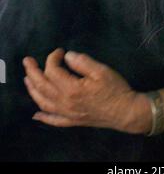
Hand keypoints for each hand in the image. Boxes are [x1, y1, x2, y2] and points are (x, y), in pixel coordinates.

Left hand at [23, 48, 150, 133]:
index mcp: (72, 88)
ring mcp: (67, 114)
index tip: (60, 51)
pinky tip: (36, 114)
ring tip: (27, 80)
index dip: (53, 58)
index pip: (53, 71)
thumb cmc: (115, 89)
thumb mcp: (101, 70)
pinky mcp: (73, 121)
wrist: (126, 112)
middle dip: (33, 72)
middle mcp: (65, 103)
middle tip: (27, 60)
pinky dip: (43, 117)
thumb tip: (68, 56)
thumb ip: (82, 62)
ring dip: (32, 90)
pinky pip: (54, 121)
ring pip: (43, 102)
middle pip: (42, 86)